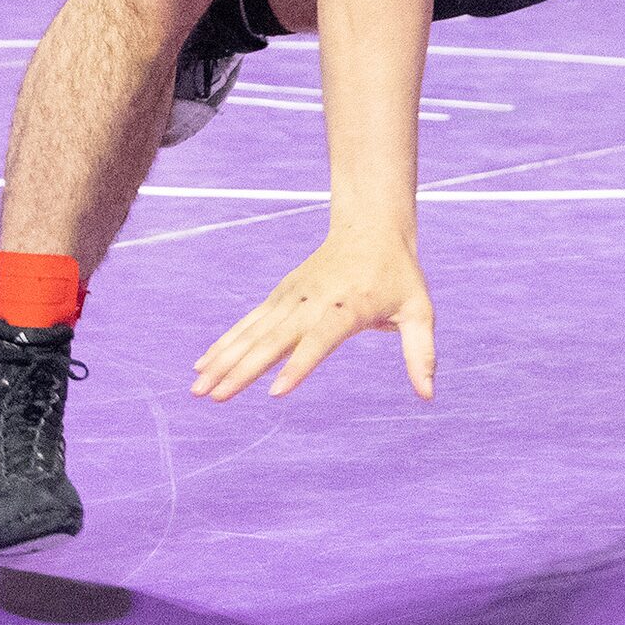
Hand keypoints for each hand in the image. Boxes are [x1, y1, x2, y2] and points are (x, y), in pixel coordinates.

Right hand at [192, 231, 434, 402]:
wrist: (370, 227)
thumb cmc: (398, 274)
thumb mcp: (419, 310)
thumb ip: (420, 352)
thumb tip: (427, 395)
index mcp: (347, 309)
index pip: (319, 341)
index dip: (298, 366)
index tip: (275, 392)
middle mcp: (313, 303)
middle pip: (273, 340)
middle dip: (242, 369)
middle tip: (214, 397)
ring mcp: (292, 297)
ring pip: (253, 332)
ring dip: (224, 359)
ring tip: (197, 388)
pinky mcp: (281, 295)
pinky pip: (249, 322)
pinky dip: (226, 342)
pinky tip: (203, 364)